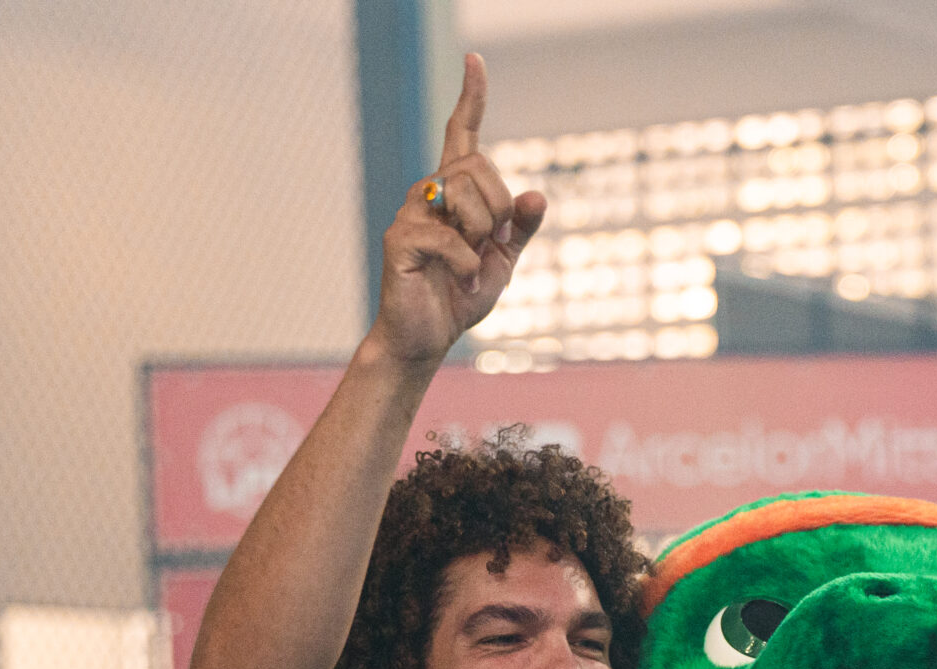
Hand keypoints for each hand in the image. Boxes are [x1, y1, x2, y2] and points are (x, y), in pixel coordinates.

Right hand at [368, 53, 547, 368]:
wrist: (426, 339)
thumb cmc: (460, 296)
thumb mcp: (503, 262)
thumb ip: (520, 229)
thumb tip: (537, 195)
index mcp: (455, 191)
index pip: (462, 133)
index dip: (471, 97)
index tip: (475, 60)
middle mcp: (429, 192)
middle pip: (477, 165)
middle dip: (500, 207)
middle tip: (495, 246)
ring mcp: (410, 213)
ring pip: (463, 193)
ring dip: (482, 234)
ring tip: (472, 264)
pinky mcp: (399, 240)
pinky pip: (449, 237)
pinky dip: (466, 265)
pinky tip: (458, 282)